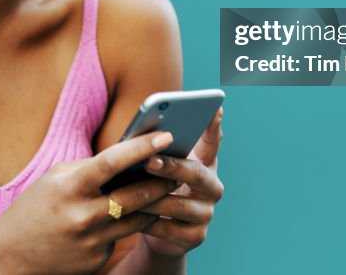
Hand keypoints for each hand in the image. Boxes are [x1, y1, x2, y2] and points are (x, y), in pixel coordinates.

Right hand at [0, 131, 178, 274]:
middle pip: (136, 194)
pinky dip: (129, 224)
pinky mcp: (97, 260)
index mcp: (70, 188)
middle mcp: (82, 216)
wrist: (11, 256)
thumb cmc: (36, 207)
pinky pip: (123, 237)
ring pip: (139, 219)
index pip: (112, 162)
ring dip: (155, 203)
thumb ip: (90, 168)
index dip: (141, 147)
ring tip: (168, 188)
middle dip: (162, 179)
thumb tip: (129, 157)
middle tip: (181, 166)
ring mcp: (91, 241)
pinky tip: (132, 216)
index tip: (166, 135)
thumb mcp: (56, 179)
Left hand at [137, 108, 223, 256]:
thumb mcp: (156, 168)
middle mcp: (212, 187)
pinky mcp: (195, 237)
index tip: (215, 109)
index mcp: (204, 163)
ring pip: (180, 204)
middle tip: (149, 161)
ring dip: (153, 198)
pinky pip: (170, 229)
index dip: (214, 127)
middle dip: (172, 167)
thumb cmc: (153, 186)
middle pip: (197, 174)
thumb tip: (137, 137)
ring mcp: (206, 213)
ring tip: (129, 193)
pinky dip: (149, 222)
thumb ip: (156, 152)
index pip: (213, 142)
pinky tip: (131, 217)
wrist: (155, 230)